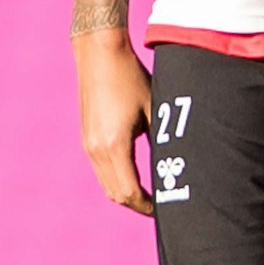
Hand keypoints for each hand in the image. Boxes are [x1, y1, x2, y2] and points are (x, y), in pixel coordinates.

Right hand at [73, 29, 154, 214]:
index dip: (147, 206)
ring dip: (126, 193)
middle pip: (116, 194)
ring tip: (149, 195)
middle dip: (138, 204)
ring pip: (106, 184)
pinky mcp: (87, 138)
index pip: (130, 192)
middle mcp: (97, 150)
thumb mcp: (153, 108)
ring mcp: (89, 145)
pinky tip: (134, 175)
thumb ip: (162, 138)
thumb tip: (176, 162)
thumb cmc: (131, 77)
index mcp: (115, 145)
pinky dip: (116, 179)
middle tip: (161, 207)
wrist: (99, 54)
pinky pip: (101, 170)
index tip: (165, 210)